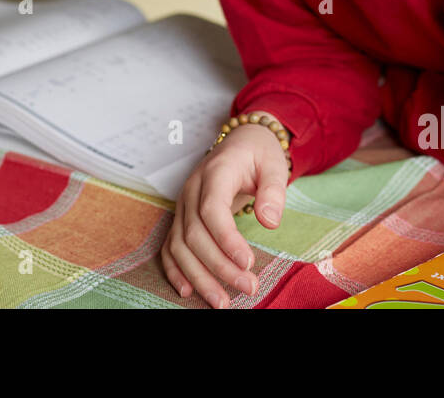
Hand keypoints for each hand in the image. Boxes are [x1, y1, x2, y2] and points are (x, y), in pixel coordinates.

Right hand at [160, 121, 289, 307]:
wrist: (241, 142)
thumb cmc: (258, 154)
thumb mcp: (274, 163)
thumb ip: (273, 190)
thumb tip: (270, 222)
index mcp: (215, 172)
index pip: (212, 209)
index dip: (226, 240)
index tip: (248, 263)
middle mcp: (192, 189)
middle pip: (195, 233)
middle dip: (219, 266)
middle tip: (248, 288)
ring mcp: (183, 204)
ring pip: (179, 245)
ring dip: (198, 276)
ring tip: (222, 302)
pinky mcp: (181, 216)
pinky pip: (170, 246)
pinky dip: (174, 269)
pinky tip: (187, 291)